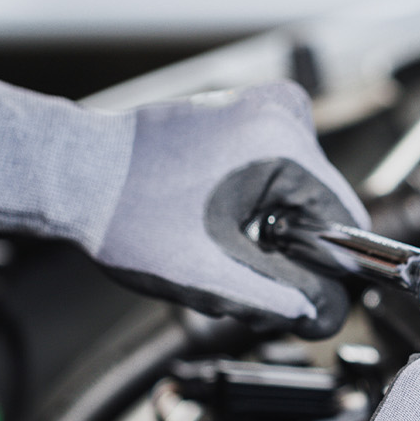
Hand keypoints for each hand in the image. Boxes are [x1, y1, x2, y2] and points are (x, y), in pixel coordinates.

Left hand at [0, 78, 363, 337]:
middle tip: (238, 269)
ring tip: (218, 243)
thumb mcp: (214, 277)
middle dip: (292, 251)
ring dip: (272, 232)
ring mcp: (261, 107)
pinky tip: (212, 219)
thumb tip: (328, 314)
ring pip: (300, 196)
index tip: (300, 297)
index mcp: (282, 145)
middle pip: (323, 209)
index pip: (347, 222)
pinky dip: (256, 206)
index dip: (332, 271)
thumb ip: (284, 300)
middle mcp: (280, 112)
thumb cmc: (127, 217)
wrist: (72, 176)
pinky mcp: (243, 113)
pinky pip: (276, 174)